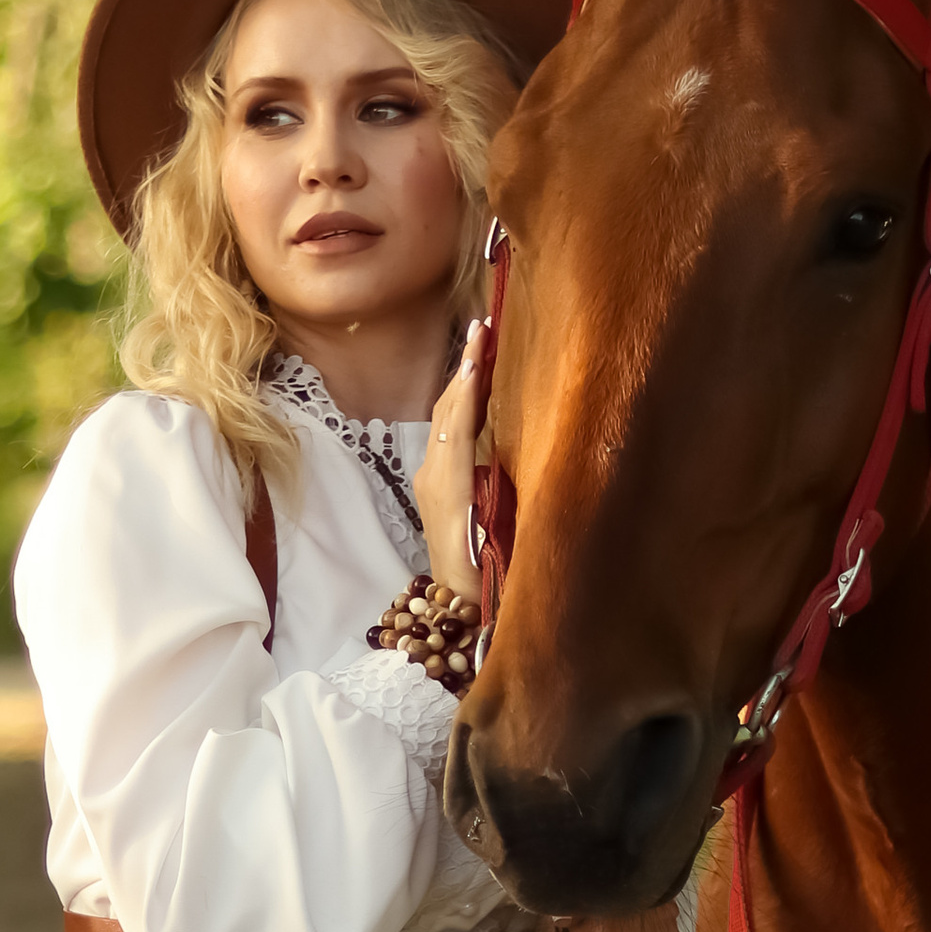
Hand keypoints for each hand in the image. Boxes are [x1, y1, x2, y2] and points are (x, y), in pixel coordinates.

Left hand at [412, 317, 485, 599]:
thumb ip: (494, 482)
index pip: (459, 419)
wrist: (457, 602)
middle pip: (447, 409)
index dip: (470, 382)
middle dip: (464, 368)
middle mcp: (433, 474)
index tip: (480, 346)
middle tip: (481, 328)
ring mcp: (429, 478)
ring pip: (445, 417)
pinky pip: (446, 433)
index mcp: (449, 483)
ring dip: (461, 381)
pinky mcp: (433, 484)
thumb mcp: (494, 528)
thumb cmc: (485, 572)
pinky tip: (473, 390)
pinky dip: (461, 405)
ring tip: (479, 347)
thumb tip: (501, 443)